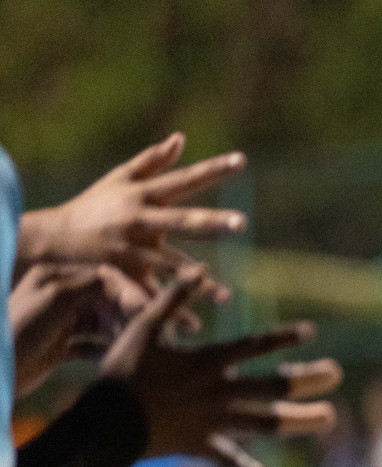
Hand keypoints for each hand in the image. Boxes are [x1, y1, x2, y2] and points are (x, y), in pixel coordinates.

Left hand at [9, 263, 217, 396]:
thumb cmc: (19, 331)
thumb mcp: (55, 299)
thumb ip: (91, 285)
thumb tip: (125, 280)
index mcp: (56, 277)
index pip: (105, 277)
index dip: (132, 292)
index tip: (152, 310)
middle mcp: (60, 296)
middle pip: (109, 301)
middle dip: (134, 315)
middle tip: (161, 331)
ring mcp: (60, 322)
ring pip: (105, 324)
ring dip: (126, 334)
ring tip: (150, 347)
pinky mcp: (60, 347)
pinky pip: (94, 345)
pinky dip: (110, 350)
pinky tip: (124, 359)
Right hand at [17, 133, 245, 292]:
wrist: (54, 236)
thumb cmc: (94, 204)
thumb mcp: (119, 179)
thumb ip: (152, 161)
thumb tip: (181, 139)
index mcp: (144, 195)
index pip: (184, 179)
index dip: (212, 169)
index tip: (242, 160)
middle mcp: (140, 220)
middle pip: (181, 220)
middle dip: (211, 221)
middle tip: (242, 222)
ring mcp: (131, 249)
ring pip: (170, 264)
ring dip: (198, 281)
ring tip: (226, 296)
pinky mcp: (123, 274)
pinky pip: (150, 295)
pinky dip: (170, 311)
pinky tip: (194, 327)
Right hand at [99, 263, 341, 466]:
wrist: (104, 423)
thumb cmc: (123, 370)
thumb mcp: (145, 326)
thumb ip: (173, 298)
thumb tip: (198, 269)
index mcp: (209, 363)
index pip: (254, 347)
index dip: (283, 339)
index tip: (311, 333)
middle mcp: (220, 392)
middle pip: (273, 386)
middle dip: (308, 379)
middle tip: (337, 372)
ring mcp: (214, 422)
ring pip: (266, 423)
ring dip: (300, 421)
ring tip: (330, 418)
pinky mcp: (200, 445)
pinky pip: (225, 457)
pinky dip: (240, 466)